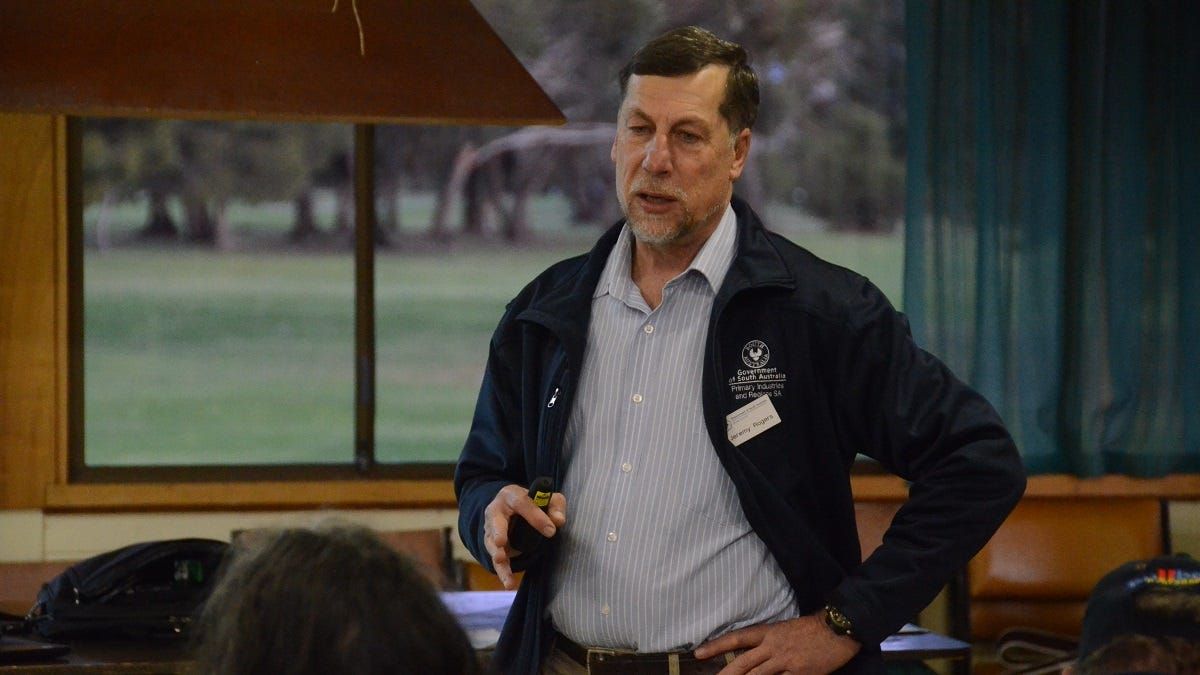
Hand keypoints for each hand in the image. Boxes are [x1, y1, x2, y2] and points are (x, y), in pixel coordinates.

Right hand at [482, 483, 566, 588]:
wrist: (513, 508)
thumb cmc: (533, 502)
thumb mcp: (547, 499)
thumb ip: (555, 506)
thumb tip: (558, 521)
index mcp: (511, 495)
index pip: (522, 503)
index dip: (535, 516)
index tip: (551, 531)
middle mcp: (496, 511)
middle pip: (495, 521)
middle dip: (498, 531)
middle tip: (500, 542)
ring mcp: (491, 530)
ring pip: (492, 543)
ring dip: (496, 554)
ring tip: (500, 560)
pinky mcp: (493, 547)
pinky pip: (496, 560)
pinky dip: (503, 572)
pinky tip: (509, 584)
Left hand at [693, 611, 860, 674]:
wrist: (837, 630)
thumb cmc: (812, 630)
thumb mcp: (785, 630)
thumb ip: (769, 642)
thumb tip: (752, 654)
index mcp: (769, 632)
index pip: (736, 638)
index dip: (716, 646)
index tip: (698, 654)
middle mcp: (773, 647)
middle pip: (743, 663)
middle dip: (725, 674)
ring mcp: (785, 662)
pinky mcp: (799, 674)